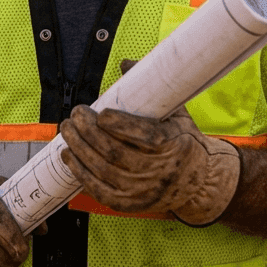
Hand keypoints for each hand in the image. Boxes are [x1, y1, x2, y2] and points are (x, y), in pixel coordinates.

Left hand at [59, 100, 240, 225]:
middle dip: (89, 131)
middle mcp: (159, 171)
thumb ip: (153, 88)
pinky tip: (69, 156)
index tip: (101, 112)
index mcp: (174, 146)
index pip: (145, 136)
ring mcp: (144, 190)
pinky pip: (100, 190)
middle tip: (76, 114)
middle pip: (116, 152)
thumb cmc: (184, 143)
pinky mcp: (131, 203)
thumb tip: (126, 63)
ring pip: (103, 170)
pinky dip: (80, 172)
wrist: (199, 183)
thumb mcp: (177, 114)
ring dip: (79, 148)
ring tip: (68, 130)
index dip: (119, 125)